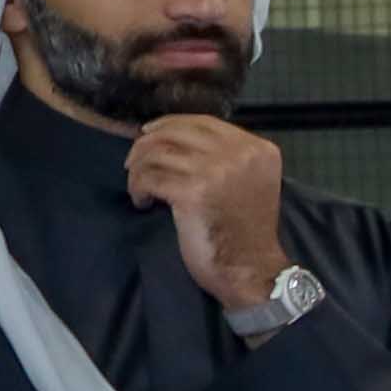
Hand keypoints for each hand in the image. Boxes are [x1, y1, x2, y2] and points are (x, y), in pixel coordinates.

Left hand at [121, 115, 294, 310]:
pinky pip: (149, 178)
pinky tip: (143, 202)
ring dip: (138, 171)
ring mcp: (216, 171)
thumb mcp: (251, 181)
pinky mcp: (192, 192)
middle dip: (145, 145)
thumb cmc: (246, 230)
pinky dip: (138, 189)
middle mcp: (240, 154)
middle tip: (132, 163)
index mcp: (258, 149)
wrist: (250, 268)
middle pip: (175, 133)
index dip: (169, 124)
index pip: (203, 122)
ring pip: (156, 154)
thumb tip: (175, 138)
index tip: (148, 135)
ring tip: (141, 189)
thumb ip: (229, 157)